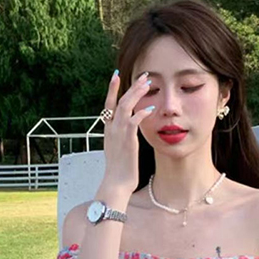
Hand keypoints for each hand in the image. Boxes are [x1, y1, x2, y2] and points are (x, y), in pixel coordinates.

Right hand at [101, 68, 155, 193]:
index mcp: (108, 130)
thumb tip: (129, 134)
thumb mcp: (118, 151)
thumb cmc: (119, 171)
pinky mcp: (127, 140)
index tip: (116, 75)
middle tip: (143, 75)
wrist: (115, 183)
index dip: (112, 89)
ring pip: (126, 106)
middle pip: (119, 101)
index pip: (108, 104)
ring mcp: (118, 133)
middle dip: (131, 86)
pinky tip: (151, 108)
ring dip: (137, 93)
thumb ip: (122, 138)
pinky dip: (142, 113)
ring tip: (147, 83)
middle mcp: (111, 129)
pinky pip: (134, 121)